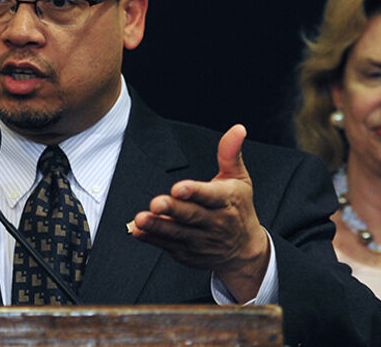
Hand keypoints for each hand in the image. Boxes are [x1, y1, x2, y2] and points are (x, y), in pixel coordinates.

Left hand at [129, 124, 269, 301]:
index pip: (210, 196)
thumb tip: (237, 128)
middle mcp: (215, 223)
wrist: (244, 251)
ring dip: (158, 226)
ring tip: (141, 219)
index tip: (180, 188)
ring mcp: (200, 240)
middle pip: (191, 215)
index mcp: (227, 202)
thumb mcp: (240, 180)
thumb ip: (230, 154)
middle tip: (156, 203)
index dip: (195, 192)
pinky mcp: (187, 253)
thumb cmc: (238, 208)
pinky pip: (166, 245)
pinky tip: (137, 231)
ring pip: (177, 233)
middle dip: (173, 209)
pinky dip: (151, 238)